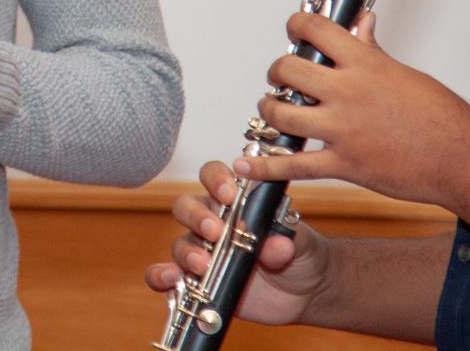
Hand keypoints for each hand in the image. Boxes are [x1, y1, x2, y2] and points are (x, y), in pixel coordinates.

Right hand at [145, 160, 335, 326]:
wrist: (307, 292)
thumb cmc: (302, 254)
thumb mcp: (301, 243)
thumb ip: (288, 240)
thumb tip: (275, 245)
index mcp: (235, 202)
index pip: (213, 177)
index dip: (216, 180)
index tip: (229, 194)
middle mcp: (213, 223)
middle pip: (187, 207)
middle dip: (197, 217)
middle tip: (216, 232)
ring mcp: (204, 252)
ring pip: (179, 242)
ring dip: (187, 251)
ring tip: (203, 265)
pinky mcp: (198, 281)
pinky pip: (168, 276)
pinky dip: (162, 275)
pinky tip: (171, 278)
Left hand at [230, 12, 469, 208]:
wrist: (462, 160)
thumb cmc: (442, 117)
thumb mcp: (405, 74)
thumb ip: (372, 51)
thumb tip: (362, 23)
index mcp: (365, 64)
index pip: (315, 30)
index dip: (296, 24)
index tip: (293, 29)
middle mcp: (348, 93)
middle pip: (287, 70)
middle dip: (277, 72)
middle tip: (280, 77)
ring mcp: (342, 130)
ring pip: (281, 115)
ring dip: (269, 110)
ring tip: (271, 109)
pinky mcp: (343, 165)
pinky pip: (293, 166)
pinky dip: (265, 166)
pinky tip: (246, 164)